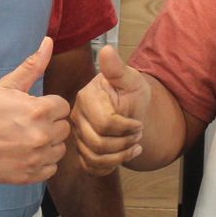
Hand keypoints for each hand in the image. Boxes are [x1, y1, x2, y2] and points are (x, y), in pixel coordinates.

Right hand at [0, 37, 70, 183]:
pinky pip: (51, 168)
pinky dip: (42, 163)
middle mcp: (42, 135)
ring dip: (48, 144)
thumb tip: (49, 42)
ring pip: (59, 149)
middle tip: (28, 125)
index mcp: (39, 111)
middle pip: (64, 128)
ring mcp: (37, 158)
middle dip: (50, 124)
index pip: (63, 107)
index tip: (32, 110)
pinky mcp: (31, 175)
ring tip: (26, 140)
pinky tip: (25, 155)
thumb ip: (32, 66)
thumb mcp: (5, 86)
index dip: (48, 106)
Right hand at [75, 45, 149, 174]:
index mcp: (86, 98)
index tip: (139, 124)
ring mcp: (77, 135)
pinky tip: (124, 156)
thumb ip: (117, 68)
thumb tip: (106, 49)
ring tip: (134, 145)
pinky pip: (90, 167)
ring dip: (121, 156)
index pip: (106, 124)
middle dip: (125, 143)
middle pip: (99, 144)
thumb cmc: (131, 92)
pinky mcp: (81, 150)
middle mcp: (76, 117)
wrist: (130, 108)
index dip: (127, 128)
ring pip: (95, 158)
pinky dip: (110, 166)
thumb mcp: (130, 79)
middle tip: (138, 134)